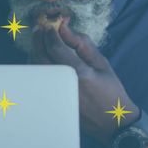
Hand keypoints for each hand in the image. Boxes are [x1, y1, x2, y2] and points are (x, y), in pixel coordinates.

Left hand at [29, 22, 138, 141]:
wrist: (112, 122)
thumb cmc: (111, 91)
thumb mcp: (101, 63)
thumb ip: (82, 44)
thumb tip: (65, 28)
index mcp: (79, 73)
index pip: (56, 48)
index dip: (50, 33)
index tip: (51, 25)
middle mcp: (64, 84)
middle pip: (41, 57)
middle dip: (38, 39)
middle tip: (39, 28)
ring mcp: (56, 94)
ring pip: (36, 69)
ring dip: (34, 52)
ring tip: (39, 41)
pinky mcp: (52, 101)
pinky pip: (38, 80)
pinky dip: (36, 66)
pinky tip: (40, 59)